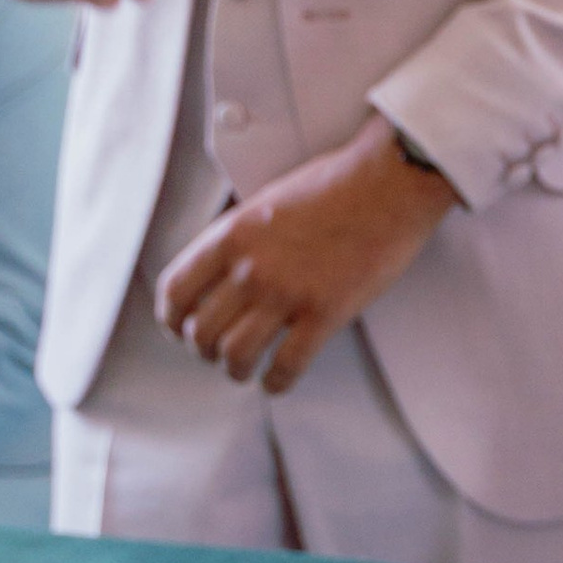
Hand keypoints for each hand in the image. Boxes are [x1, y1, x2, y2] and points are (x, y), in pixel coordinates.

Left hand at [154, 115, 457, 391]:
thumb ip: (243, 235)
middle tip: (216, 352)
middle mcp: (252, 267)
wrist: (391, 180)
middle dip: (204, 350)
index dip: (171, 318)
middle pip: (201, 331)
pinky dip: (277, 382)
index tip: (179, 327)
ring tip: (245, 369)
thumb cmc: (340, 182)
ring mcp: (288, 292)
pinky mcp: (326, 313)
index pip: (176, 289)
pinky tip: (278, 379)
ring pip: (236, 355)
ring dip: (236, 369)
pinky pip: (287, 365)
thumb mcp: (269, 198)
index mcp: (232, 234)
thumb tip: (229, 266)